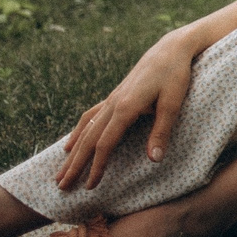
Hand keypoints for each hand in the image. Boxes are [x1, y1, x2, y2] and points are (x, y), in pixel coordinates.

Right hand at [56, 30, 199, 190]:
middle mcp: (112, 104)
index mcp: (125, 108)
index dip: (96, 167)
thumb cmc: (175, 76)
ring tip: (61, 172)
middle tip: (61, 187)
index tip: (89, 186)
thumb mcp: (174, 104)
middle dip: (75, 165)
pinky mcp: (114, 96)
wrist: (171, 49)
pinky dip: (77, 133)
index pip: (105, 144)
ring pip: (85, 130)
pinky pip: (89, 118)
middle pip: (88, 140)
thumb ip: (162, 132)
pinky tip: (70, 144)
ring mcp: (111, 100)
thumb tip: (153, 160)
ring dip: (73, 153)